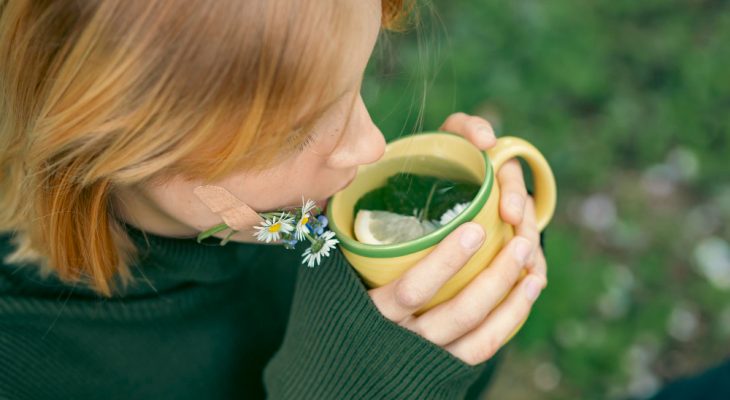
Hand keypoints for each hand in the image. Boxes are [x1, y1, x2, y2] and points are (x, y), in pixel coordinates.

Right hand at [366, 112, 546, 365]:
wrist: (343, 350)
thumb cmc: (345, 278)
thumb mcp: (338, 248)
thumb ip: (345, 210)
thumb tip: (366, 171)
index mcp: (368, 308)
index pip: (411, 290)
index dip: (446, 262)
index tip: (475, 228)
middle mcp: (398, 338)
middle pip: (456, 314)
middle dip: (495, 277)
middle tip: (521, 239)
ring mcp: (422, 355)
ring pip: (476, 335)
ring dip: (511, 296)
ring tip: (532, 257)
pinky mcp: (441, 365)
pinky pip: (481, 348)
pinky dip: (510, 319)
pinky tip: (529, 287)